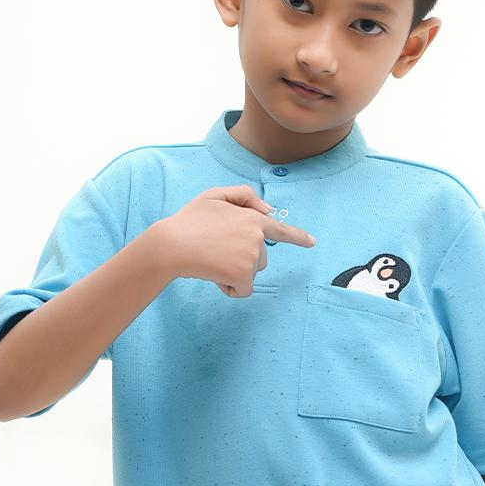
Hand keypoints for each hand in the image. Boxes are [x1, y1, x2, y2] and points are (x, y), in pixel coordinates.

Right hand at [153, 184, 315, 296]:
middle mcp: (257, 237)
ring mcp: (252, 256)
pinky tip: (214, 274)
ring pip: (250, 274)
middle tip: (214, 250)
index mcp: (253, 218)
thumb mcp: (214, 195)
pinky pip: (243, 289)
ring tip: (212, 260)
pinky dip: (230, 288)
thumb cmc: (189, 221)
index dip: (297, 237)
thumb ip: (244, 196)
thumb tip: (269, 211)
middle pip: (259, 259)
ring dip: (234, 273)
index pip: (281, 230)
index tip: (311, 242)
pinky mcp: (244, 274)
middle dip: (240, 259)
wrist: (172, 244)